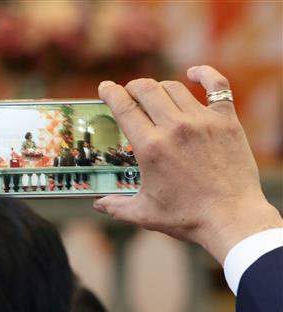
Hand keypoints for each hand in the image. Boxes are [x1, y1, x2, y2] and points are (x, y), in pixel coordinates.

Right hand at [94, 65, 281, 262]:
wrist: (232, 220)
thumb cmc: (187, 218)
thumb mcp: (145, 213)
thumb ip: (117, 207)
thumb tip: (98, 205)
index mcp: (150, 147)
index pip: (124, 106)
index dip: (110, 92)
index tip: (105, 88)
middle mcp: (174, 127)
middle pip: (146, 89)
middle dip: (131, 87)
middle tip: (128, 93)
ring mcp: (202, 121)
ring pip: (173, 87)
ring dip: (158, 87)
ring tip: (154, 94)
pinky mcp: (226, 121)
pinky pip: (216, 85)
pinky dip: (203, 74)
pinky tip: (193, 73)